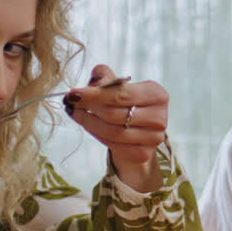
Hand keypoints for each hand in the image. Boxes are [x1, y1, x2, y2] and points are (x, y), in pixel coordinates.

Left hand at [65, 64, 168, 190]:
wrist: (137, 130)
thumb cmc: (125, 103)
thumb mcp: (117, 85)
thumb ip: (104, 77)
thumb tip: (93, 81)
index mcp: (157, 94)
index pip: (121, 94)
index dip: (95, 94)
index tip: (73, 93)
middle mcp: (159, 117)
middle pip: (115, 114)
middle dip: (89, 108)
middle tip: (71, 104)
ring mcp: (153, 138)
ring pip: (112, 131)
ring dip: (89, 122)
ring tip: (76, 113)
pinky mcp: (143, 153)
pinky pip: (113, 145)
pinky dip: (97, 135)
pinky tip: (89, 126)